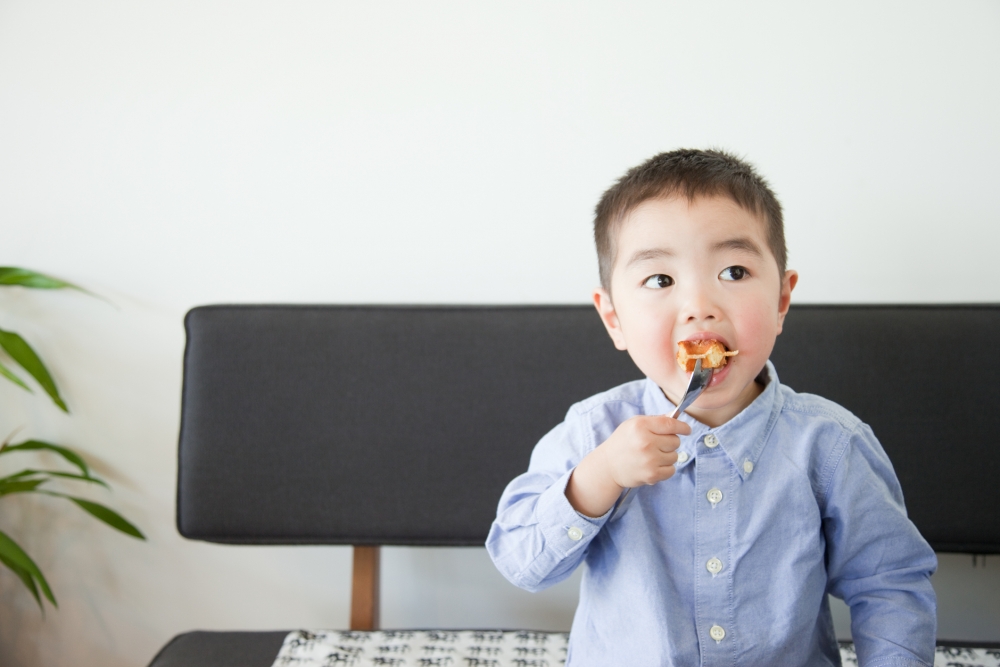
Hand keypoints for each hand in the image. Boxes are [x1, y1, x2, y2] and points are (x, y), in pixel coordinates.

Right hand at [566, 415, 690, 517]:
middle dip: (670, 443)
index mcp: (641, 426)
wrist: (607, 466)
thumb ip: (655, 420)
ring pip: (675, 456)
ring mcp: (649, 459)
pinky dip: (665, 469)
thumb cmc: (622, 443)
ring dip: (667, 456)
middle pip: (675, 441)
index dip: (682, 427)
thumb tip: (676, 419)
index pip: (670, 424)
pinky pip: (672, 470)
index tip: (687, 430)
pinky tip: (653, 466)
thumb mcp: (633, 425)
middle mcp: (646, 442)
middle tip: (657, 445)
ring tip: (652, 456)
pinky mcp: (652, 474)